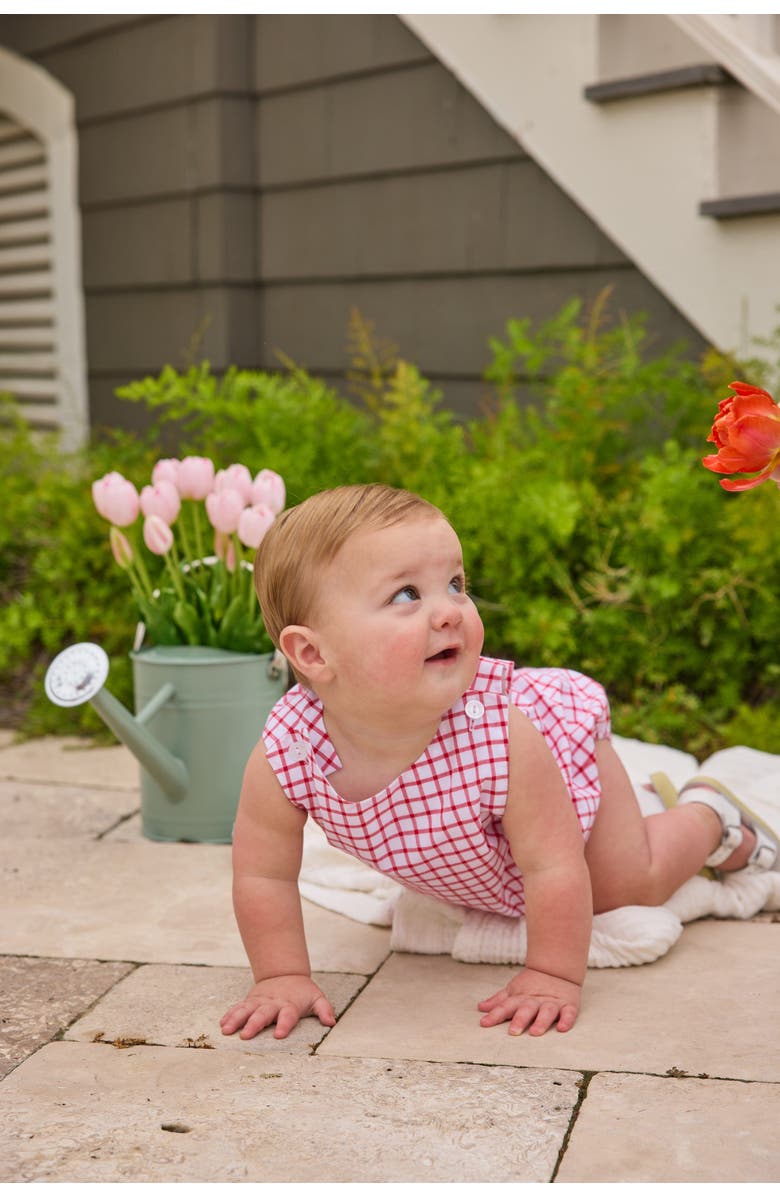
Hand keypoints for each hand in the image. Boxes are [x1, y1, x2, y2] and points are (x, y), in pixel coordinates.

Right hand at [220, 974, 335, 1040]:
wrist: (285, 973)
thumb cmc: (302, 992)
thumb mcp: (317, 998)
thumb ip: (324, 1010)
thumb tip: (331, 1022)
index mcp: (290, 1005)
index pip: (288, 1015)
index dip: (284, 1024)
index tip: (279, 1035)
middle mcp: (273, 1003)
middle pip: (263, 1014)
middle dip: (254, 1024)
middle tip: (245, 1036)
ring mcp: (259, 1001)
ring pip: (246, 1010)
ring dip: (236, 1020)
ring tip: (226, 1030)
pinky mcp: (250, 1001)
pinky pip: (238, 1007)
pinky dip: (230, 1015)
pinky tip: (222, 1024)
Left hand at [477, 967, 581, 1035]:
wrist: (557, 968)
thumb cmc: (531, 984)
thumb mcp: (513, 990)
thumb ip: (498, 1001)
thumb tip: (480, 1008)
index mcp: (520, 998)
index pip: (505, 1006)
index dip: (494, 1015)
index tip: (484, 1023)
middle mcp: (535, 1001)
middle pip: (526, 1010)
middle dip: (519, 1020)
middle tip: (513, 1031)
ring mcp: (552, 1003)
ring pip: (546, 1012)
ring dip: (541, 1022)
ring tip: (535, 1032)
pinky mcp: (568, 1005)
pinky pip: (568, 1013)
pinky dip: (566, 1020)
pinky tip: (562, 1028)